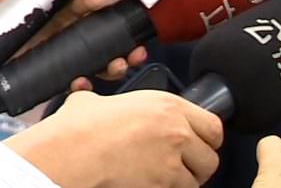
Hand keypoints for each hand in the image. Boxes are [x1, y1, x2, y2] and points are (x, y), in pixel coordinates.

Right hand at [6, 89, 222, 186]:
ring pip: (198, 179)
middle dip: (198, 165)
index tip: (198, 146)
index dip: (206, 139)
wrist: (68, 155)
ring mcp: (171, 160)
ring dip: (184, 182)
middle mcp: (177, 131)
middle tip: (183, 168)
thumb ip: (107, 101)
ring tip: (167, 180)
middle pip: (211, 156)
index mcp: (168, 106)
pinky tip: (154, 187)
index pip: (213, 126)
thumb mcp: (96, 102)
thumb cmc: (77, 130)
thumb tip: (91, 102)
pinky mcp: (163, 184)